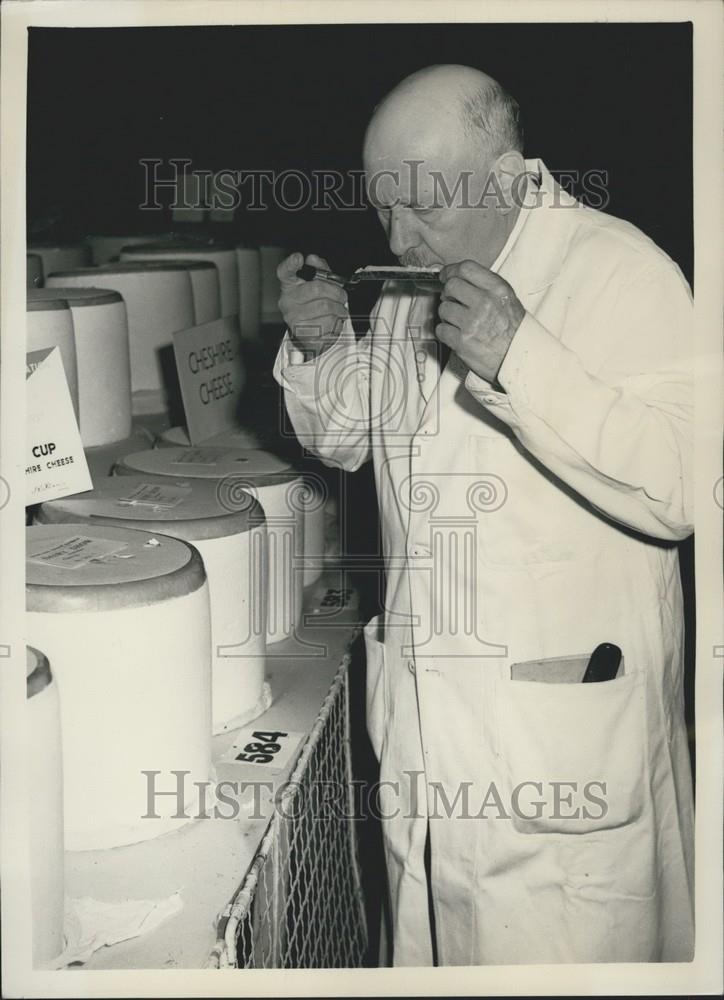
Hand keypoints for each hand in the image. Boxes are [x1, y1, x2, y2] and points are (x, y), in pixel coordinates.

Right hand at [278, 252, 348, 359]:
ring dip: (339, 308)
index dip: (290, 264)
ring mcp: (293, 318)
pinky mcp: (303, 332)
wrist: (313, 334)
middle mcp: (288, 301)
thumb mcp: (320, 285)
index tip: (298, 258)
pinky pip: (327, 323)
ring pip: (325, 306)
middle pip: (316, 288)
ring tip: (339, 310)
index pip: (285, 272)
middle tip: (342, 296)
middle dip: (336, 291)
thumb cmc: (315, 306)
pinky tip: (332, 322)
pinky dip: (336, 322)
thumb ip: (320, 270)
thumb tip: (314, 259)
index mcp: (290, 285)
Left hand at [437, 260, 524, 382]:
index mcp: (498, 290)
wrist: (519, 360)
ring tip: (459, 322)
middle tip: (453, 302)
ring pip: (443, 308)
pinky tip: (456, 334)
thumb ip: (487, 287)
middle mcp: (485, 303)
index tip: (446, 275)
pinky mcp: (461, 342)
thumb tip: (460, 279)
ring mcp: (472, 323)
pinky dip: (445, 332)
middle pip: (451, 286)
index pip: (466, 269)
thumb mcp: (508, 301)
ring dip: (447, 315)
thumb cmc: (515, 333)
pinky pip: (441, 329)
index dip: (451, 270)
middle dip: (448, 294)